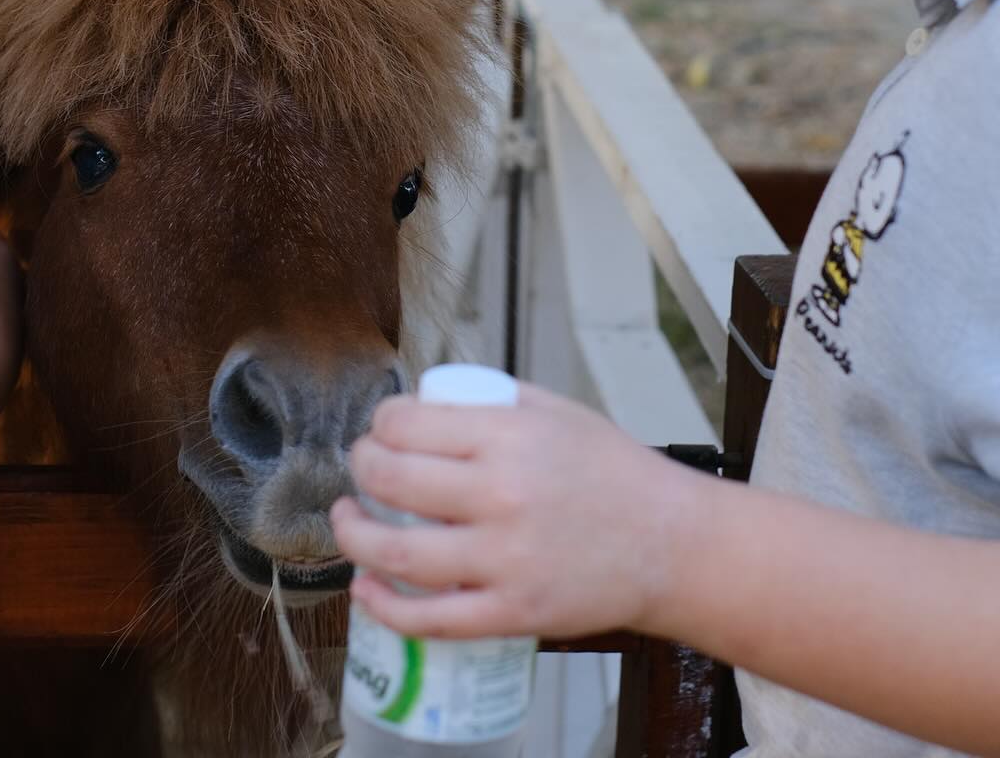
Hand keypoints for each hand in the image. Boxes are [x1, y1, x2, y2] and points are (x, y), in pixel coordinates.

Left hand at [329, 385, 708, 641]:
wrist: (671, 543)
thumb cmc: (613, 473)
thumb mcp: (553, 411)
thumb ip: (488, 402)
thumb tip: (425, 401)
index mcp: (508, 436)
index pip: (407, 424)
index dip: (380, 424)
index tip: (381, 430)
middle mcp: (501, 494)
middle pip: (391, 480)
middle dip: (360, 469)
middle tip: (361, 469)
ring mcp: (505, 559)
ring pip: (398, 551)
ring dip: (353, 535)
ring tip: (348, 521)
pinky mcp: (513, 612)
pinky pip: (432, 617)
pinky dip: (385, 605)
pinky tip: (366, 588)